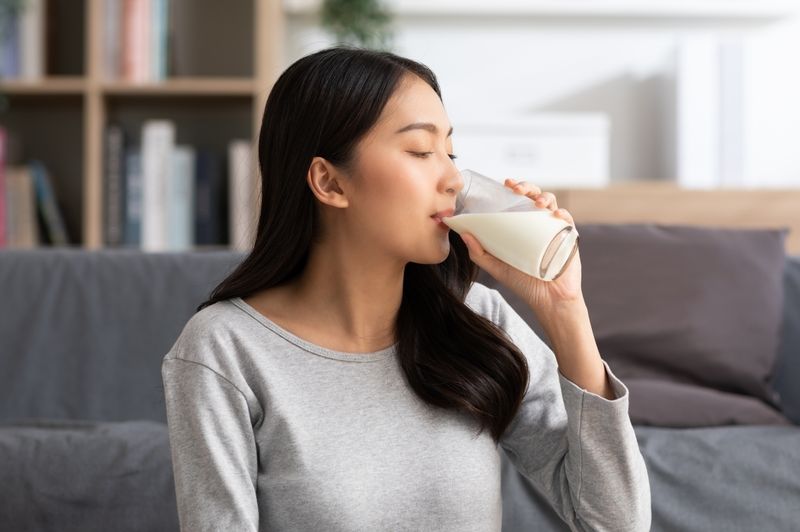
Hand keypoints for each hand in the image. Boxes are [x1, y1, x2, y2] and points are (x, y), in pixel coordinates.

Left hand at [458, 178, 582, 311]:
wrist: (548, 300)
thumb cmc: (523, 282)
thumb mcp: (497, 267)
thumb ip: (479, 253)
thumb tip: (464, 234)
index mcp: (522, 225)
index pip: (518, 201)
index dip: (514, 188)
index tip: (505, 183)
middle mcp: (538, 223)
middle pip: (534, 196)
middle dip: (527, 187)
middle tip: (516, 189)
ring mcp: (554, 228)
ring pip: (551, 203)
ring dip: (544, 197)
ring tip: (536, 202)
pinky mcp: (569, 237)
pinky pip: (567, 220)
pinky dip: (562, 213)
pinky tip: (554, 214)